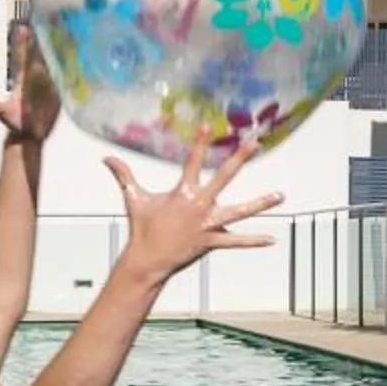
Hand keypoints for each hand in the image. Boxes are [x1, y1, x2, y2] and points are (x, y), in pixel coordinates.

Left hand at [0, 26, 61, 145]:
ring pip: (54, 60)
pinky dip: (71, 64)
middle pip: (40, 53)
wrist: (30, 135)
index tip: (24, 27)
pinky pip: (65, 74)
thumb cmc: (16, 123)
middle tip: (50, 20)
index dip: (22, 42)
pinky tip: (79, 53)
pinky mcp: (59, 90)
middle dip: (44, 36)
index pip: (22, 56)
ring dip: (60, 46)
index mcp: (21, 79)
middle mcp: (35, 77)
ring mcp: (48, 82)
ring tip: (68, 31)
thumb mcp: (5, 114)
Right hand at [108, 132, 280, 282]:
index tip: (208, 125)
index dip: (200, 143)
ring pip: (239, 211)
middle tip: (255, 143)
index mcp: (182, 192)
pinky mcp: (212, 241)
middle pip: (224, 177)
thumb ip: (123, 176)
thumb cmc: (142, 228)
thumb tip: (106, 158)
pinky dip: (253, 241)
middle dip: (240, 158)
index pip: (193, 161)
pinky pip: (236, 241)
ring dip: (260, 203)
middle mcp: (199, 205)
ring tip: (280, 196)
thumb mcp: (133, 199)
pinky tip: (271, 239)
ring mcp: (208, 224)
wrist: (147, 260)